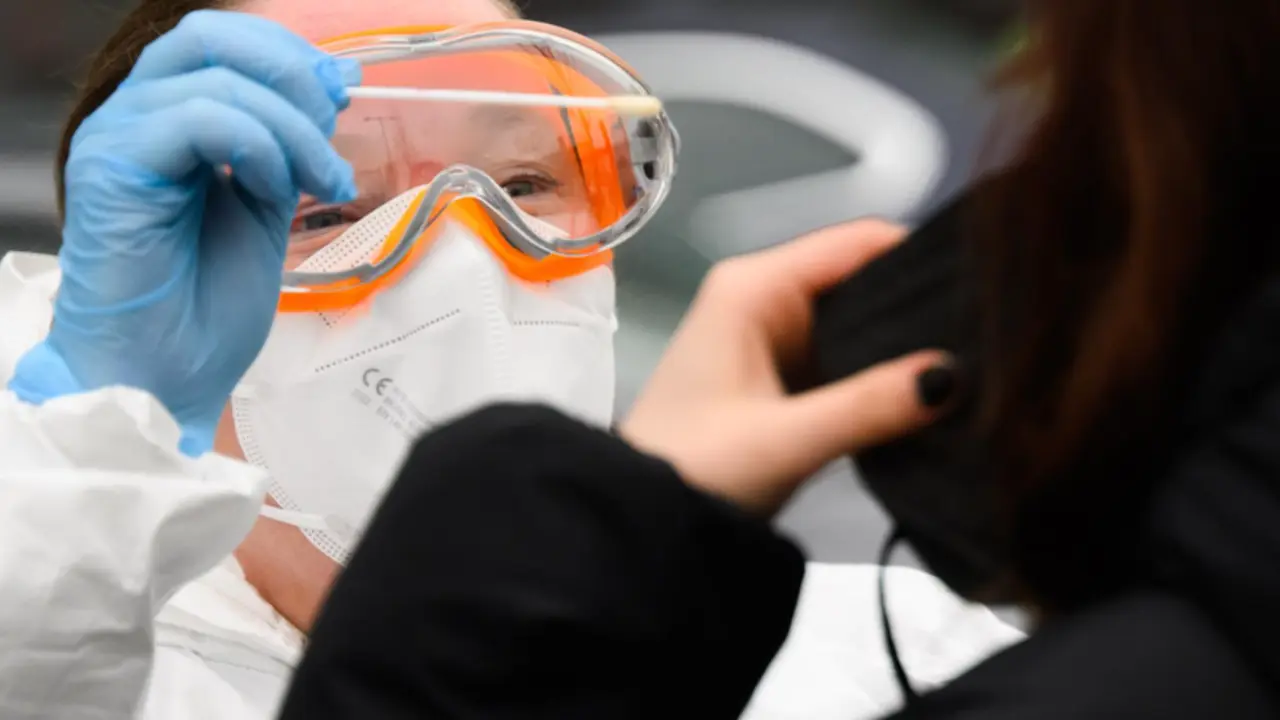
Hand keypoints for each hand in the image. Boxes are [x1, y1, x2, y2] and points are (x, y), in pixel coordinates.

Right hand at [8, 11, 359, 454]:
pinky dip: (256, 145)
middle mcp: (134, 119)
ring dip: (290, 127)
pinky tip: (276, 191)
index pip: (220, 41)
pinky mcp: (112, 169)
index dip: (288, 54)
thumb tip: (331, 85)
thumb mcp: (266, 206)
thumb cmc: (206, 309)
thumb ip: (287, 146)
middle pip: (209, 37)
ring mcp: (118, 140)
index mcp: (167, 121)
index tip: (341, 94)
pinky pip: (196, 119)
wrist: (167, 378)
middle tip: (333, 127)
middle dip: (289, 73)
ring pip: (215, 78)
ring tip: (321, 182)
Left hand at [619, 220, 952, 515]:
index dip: (919, 255)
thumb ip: (871, 405)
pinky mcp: (778, 377)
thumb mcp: (787, 439)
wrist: (641, 521)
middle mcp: (762, 298)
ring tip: (972, 369)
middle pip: (862, 278)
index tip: (983, 287)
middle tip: (987, 342)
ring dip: (901, 346)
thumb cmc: (691, 470)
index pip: (857, 242)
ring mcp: (770, 337)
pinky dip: (878, 374)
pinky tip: (924, 396)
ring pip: (857, 322)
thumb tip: (953, 375)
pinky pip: (844, 358)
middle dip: (918, 307)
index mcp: (753, 288)